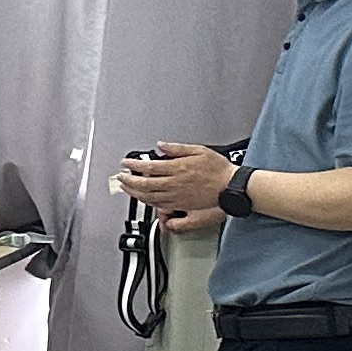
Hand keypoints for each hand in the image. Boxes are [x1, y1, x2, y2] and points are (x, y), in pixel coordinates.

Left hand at [113, 143, 231, 228]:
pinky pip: (158, 204)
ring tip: (126, 187)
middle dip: (129, 180)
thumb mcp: (199, 150)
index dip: (134, 165)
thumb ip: (177, 148)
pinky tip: (142, 197)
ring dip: (134, 191)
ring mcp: (176, 196)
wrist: (230, 186)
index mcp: (178, 168)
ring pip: (149, 196)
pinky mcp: (180, 205)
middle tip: (121, 176)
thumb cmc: (218, 169)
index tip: (126, 163)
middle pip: (145, 183)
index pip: (149, 167)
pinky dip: (146, 201)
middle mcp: (174, 183)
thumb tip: (162, 146)